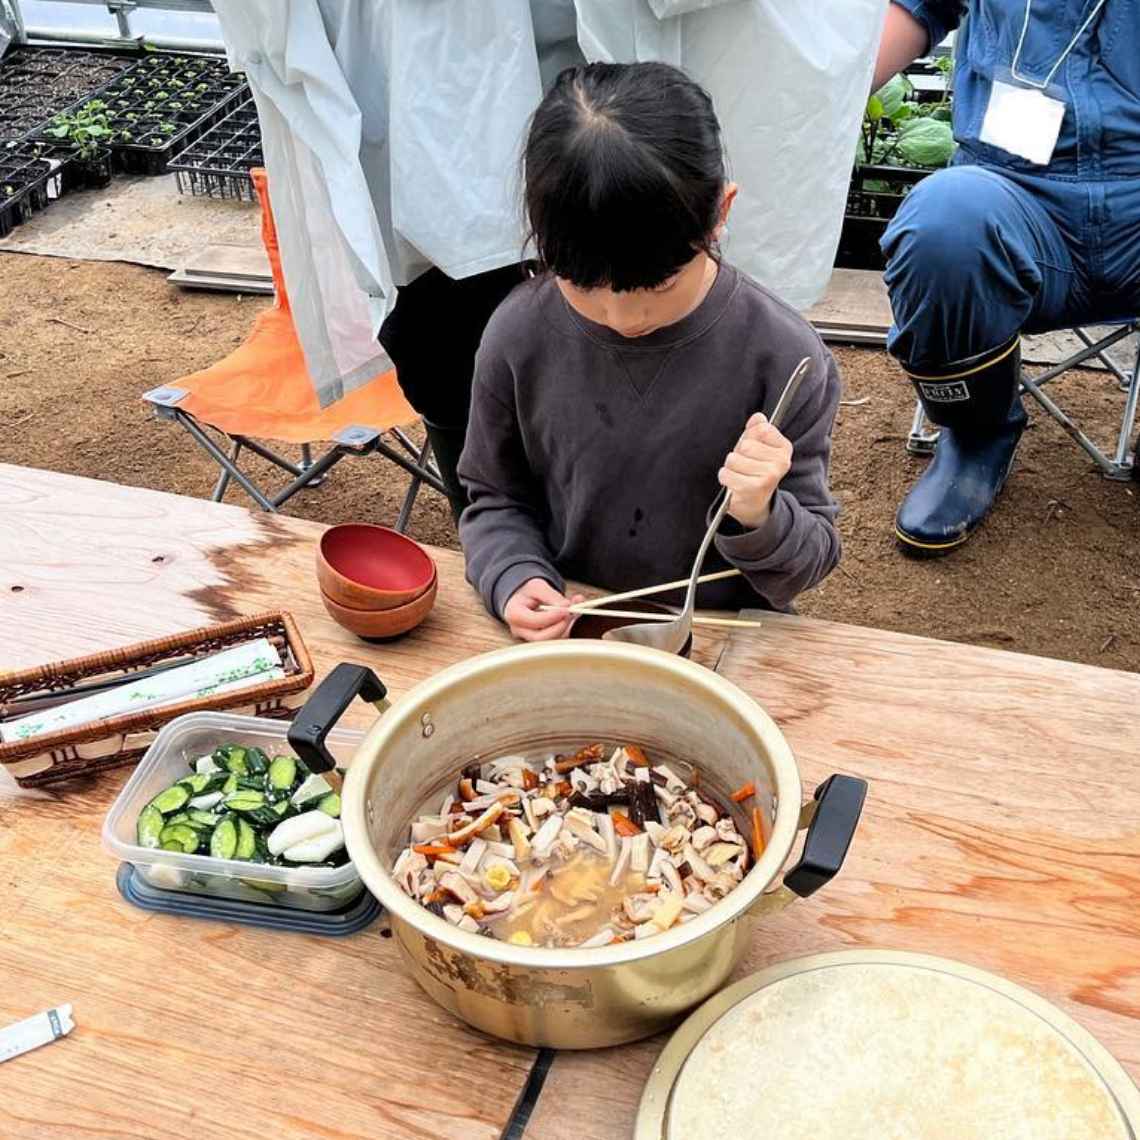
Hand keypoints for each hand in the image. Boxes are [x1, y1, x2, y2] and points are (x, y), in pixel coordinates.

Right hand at [503, 578, 584, 641]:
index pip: (532, 621)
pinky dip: (568, 629)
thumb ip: (552, 596)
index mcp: (514, 614)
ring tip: (575, 610)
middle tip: (572, 613)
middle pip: (541, 637)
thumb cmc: (528, 592)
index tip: (566, 610)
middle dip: (559, 626)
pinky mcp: (542, 640)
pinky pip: (556, 639)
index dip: (551, 617)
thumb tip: (567, 606)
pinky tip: (573, 615)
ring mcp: (530, 638)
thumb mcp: (538, 586)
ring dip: (566, 628)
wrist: (523, 599)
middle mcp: (519, 630)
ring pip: (550, 640)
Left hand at [718, 412, 792, 529]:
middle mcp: (781, 462)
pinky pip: (727, 473)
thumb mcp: (757, 447)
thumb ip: (757, 429)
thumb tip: (758, 417)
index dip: (750, 436)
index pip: (762, 429)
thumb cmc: (753, 470)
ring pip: (734, 459)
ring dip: (730, 467)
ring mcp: (769, 476)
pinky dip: (725, 477)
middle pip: (746, 445)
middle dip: (738, 453)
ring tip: (739, 474)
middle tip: (743, 465)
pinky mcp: (754, 488)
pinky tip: (734, 482)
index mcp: (784, 448)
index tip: (753, 448)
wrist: (754, 503)